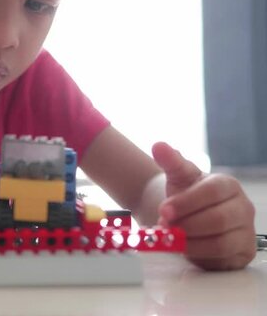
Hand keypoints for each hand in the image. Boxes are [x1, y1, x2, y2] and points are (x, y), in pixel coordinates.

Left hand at [152, 142, 255, 269]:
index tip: (164, 210)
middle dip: (186, 225)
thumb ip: (170, 161)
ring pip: (219, 242)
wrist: (190, 215)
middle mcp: (243, 207)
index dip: (186, 203)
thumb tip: (158, 145)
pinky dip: (198, 255)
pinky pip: (220, 258)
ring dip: (189, 242)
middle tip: (165, 226)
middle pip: (218, 220)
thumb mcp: (177, 176)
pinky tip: (184, 247)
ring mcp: (245, 231)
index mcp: (228, 185)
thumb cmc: (187, 194)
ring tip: (172, 237)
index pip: (212, 193)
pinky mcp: (242, 253)